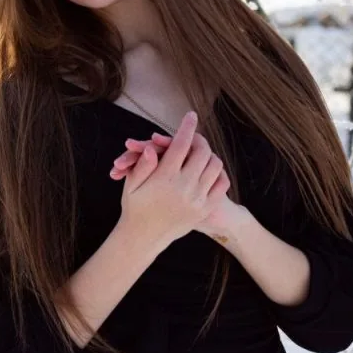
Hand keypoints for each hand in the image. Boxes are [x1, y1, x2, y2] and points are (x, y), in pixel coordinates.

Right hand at [116, 112, 233, 250]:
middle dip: (198, 139)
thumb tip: (151, 148)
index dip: (187, 127)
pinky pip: (221, 184)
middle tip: (193, 136)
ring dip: (208, 155)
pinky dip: (218, 173)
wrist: (144, 237)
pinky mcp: (204, 209)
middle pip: (202, 152)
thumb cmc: (135, 207)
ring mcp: (197, 199)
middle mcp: (184, 188)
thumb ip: (142, 165)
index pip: (181, 145)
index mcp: (164, 178)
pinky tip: (207, 170)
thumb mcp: (131, 185)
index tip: (191, 116)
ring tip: (199, 153)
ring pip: (214, 166)